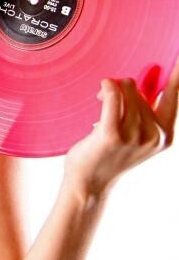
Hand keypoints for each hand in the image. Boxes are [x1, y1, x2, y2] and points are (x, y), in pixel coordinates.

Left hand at [64, 55, 178, 195]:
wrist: (89, 184)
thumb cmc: (109, 155)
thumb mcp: (136, 134)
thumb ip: (145, 108)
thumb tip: (147, 75)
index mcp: (165, 134)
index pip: (176, 93)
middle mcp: (155, 135)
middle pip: (141, 88)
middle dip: (124, 88)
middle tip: (108, 100)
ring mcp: (135, 136)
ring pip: (127, 90)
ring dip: (111, 89)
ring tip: (100, 103)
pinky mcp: (113, 134)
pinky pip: (113, 96)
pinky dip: (107, 87)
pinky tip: (103, 87)